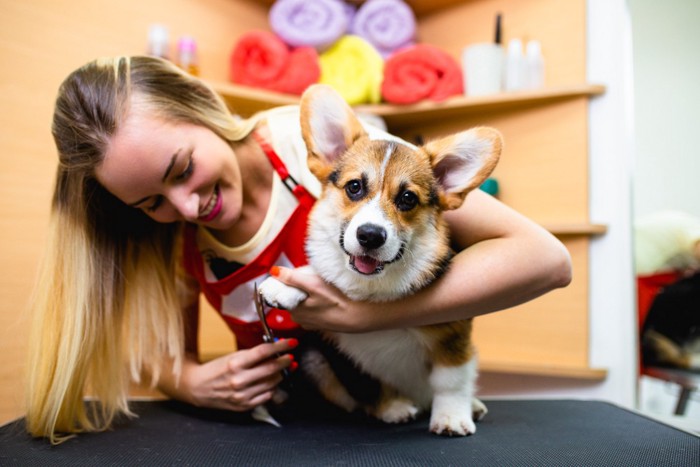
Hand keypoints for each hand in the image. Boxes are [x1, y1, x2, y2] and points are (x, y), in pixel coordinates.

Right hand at [176, 338, 297, 411]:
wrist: (198, 388)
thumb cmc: (216, 369)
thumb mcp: (233, 356)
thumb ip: (253, 354)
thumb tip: (276, 350)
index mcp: (235, 363)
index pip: (264, 352)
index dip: (281, 346)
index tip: (292, 342)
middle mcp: (239, 380)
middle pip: (271, 368)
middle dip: (285, 361)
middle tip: (290, 357)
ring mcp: (242, 395)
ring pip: (272, 383)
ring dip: (280, 375)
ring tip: (281, 369)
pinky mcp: (244, 405)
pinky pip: (267, 396)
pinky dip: (272, 387)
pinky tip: (271, 382)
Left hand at [271, 266, 375, 331]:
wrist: (360, 316)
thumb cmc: (338, 301)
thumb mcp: (314, 285)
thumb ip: (293, 279)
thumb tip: (273, 271)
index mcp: (294, 311)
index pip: (283, 293)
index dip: (290, 282)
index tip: (301, 274)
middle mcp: (300, 319)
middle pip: (293, 298)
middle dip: (300, 288)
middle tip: (314, 279)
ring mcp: (311, 323)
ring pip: (304, 303)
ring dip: (309, 295)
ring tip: (323, 287)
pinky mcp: (321, 323)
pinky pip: (314, 309)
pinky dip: (318, 302)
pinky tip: (328, 298)